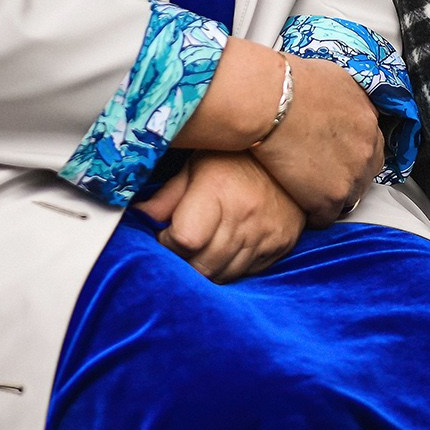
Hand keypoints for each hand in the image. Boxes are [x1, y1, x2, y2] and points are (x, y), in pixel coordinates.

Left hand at [133, 151, 302, 281]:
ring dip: (205, 268)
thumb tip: (140, 217)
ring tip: (200, 249)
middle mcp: (243, 216)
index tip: (165, 234)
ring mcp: (264, 234)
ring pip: (223, 275)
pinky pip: (246, 273)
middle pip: (202, 265)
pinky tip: (224, 250)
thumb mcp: (196, 165)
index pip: (184, 239)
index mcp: (217, 191)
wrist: (290, 154)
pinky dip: (229, 268)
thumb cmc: (234, 157)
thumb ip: (167, 196)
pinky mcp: (280, 246)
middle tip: (179, 247)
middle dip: (183, 261)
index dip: (167, 242)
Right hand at [247, 57, 381, 225]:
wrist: (268, 100)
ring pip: (349, 197)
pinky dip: (313, 213)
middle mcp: (367, 146)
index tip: (335, 155)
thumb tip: (334, 100)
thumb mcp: (328, 76)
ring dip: (331, 195)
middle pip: (365, 172)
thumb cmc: (286, 82)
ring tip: (308, 192)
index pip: (370, 143)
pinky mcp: (331, 197)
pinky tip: (298, 204)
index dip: (350, 151)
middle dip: (345, 175)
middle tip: (321, 175)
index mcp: (367, 115)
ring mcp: (352, 174)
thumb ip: (342, 96)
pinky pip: (326, 217)